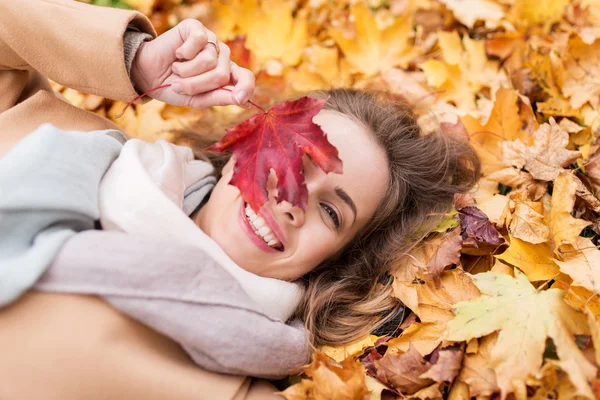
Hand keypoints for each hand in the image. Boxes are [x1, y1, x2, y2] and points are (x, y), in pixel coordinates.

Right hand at [130, 19, 254, 108]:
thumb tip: (243, 101)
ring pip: (209, 60)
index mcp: (225, 74)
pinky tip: (177, 53)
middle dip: (197, 85)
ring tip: (177, 69)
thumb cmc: (174, 87)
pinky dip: (184, 52)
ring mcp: (210, 41)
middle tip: (179, 85)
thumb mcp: (197, 99)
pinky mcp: (197, 28)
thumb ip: (218, 98)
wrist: (148, 74)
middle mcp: (221, 56)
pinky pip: (199, 41)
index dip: (246, 88)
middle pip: (222, 75)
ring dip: (187, 71)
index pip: (245, 78)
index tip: (239, 99)